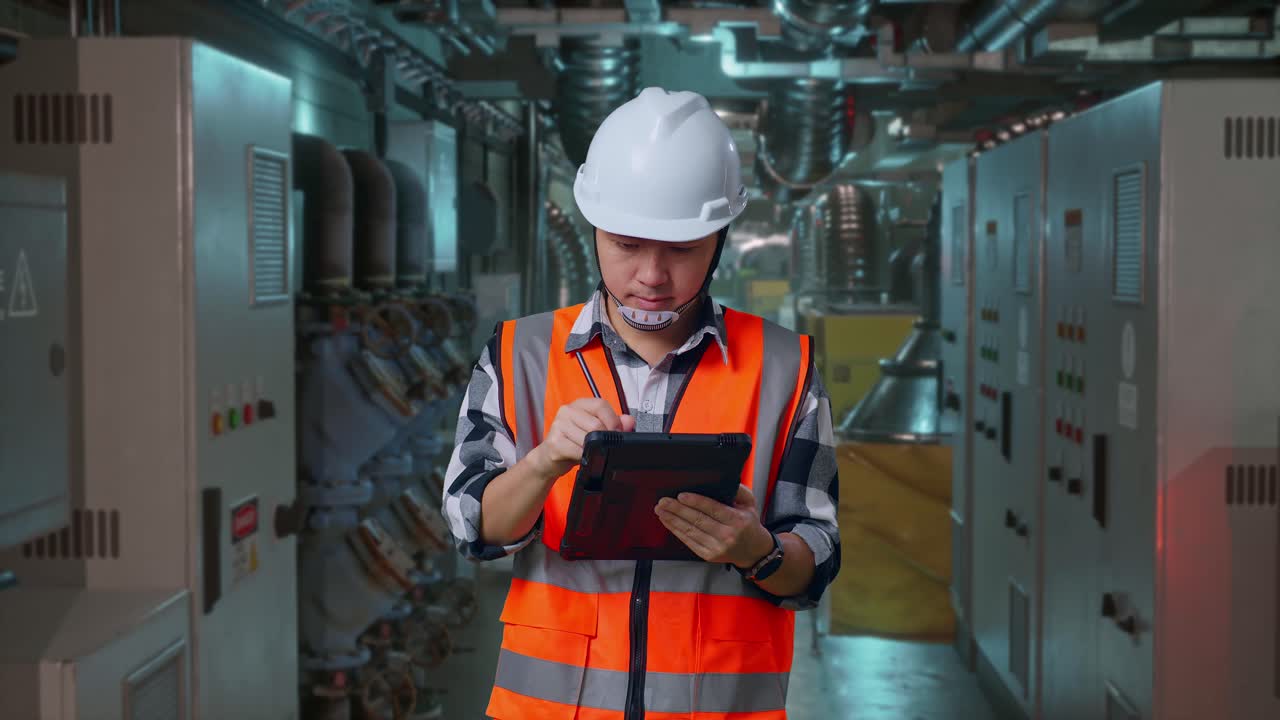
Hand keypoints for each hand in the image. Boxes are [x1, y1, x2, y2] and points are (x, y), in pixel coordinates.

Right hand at [530, 398, 634, 480]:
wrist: (548, 459)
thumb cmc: (572, 443)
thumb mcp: (594, 431)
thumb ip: (613, 424)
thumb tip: (629, 421)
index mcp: (579, 405)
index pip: (601, 405)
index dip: (613, 420)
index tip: (617, 432)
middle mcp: (567, 411)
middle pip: (596, 424)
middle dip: (604, 438)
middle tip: (603, 447)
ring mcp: (558, 426)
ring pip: (587, 439)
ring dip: (593, 450)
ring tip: (588, 452)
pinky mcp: (554, 443)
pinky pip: (578, 451)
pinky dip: (584, 457)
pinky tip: (580, 457)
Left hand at [654, 484, 772, 566]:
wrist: (753, 552)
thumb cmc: (749, 525)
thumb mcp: (750, 504)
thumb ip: (738, 490)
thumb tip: (723, 480)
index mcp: (737, 521)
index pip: (713, 509)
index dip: (696, 502)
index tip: (681, 496)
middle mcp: (727, 535)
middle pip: (698, 520)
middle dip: (678, 510)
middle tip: (664, 501)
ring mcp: (717, 547)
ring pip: (690, 531)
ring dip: (673, 520)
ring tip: (661, 510)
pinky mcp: (708, 555)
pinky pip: (689, 541)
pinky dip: (676, 531)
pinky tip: (668, 522)